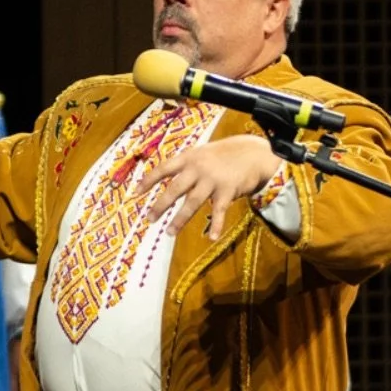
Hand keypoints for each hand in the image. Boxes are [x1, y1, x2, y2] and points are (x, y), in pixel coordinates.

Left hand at [147, 135, 283, 240]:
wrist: (254, 153)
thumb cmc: (224, 155)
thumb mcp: (202, 152)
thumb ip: (185, 165)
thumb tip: (163, 178)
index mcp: (189, 158)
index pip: (163, 169)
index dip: (149, 180)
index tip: (136, 193)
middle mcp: (198, 168)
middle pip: (174, 189)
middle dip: (160, 206)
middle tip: (150, 220)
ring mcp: (212, 180)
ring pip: (192, 203)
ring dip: (179, 219)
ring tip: (169, 232)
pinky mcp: (227, 191)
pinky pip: (219, 211)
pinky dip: (216, 225)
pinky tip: (211, 237)